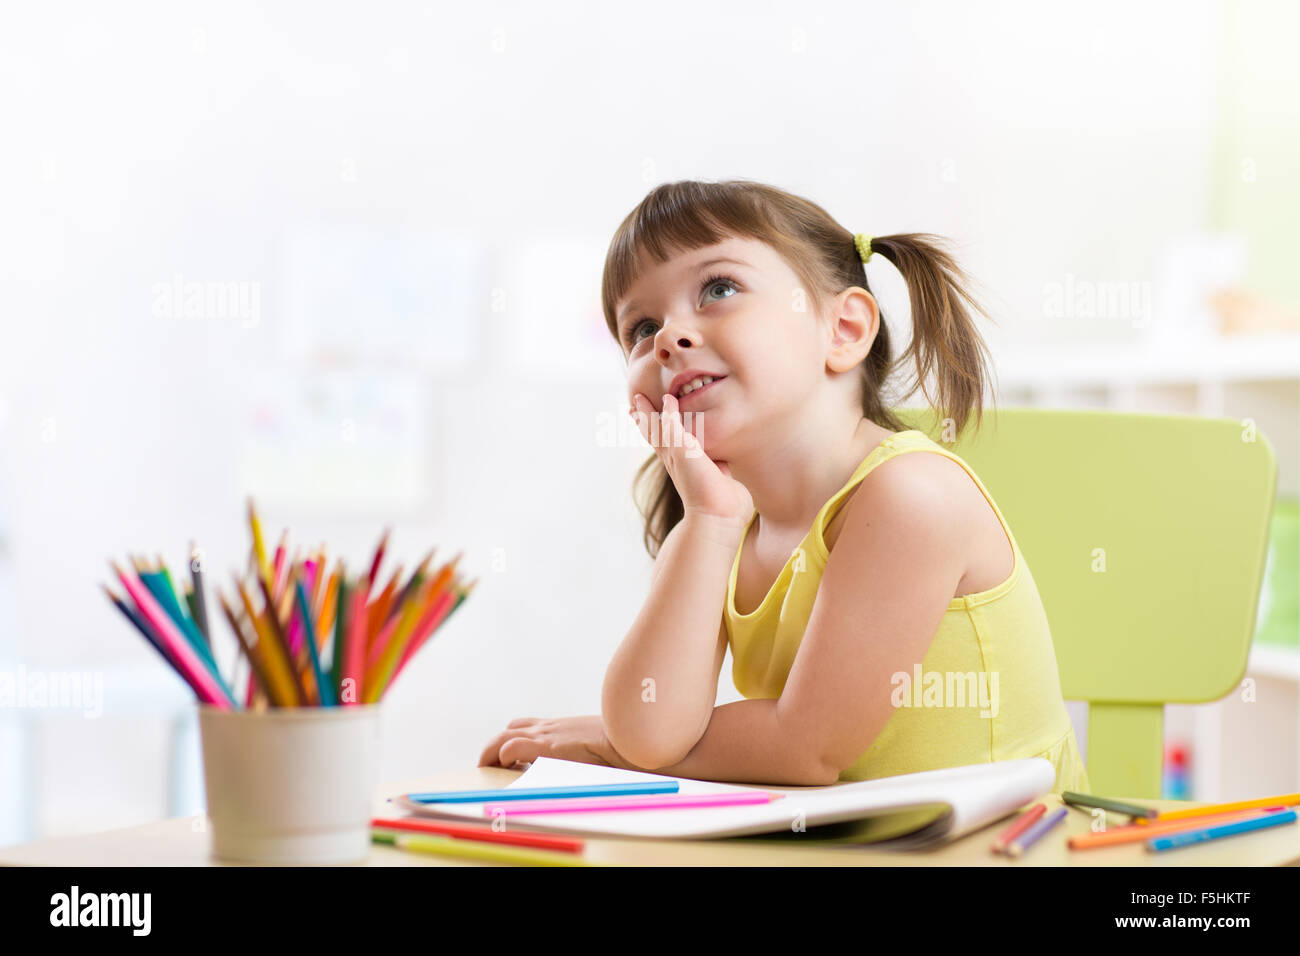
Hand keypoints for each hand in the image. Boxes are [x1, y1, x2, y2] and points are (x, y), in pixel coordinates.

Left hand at [478, 715, 638, 770]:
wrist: (630, 736)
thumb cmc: (620, 743)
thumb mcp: (598, 743)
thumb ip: (585, 749)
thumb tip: (591, 762)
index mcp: (560, 727)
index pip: (525, 725)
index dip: (512, 738)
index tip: (506, 754)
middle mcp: (549, 727)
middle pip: (510, 729)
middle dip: (494, 747)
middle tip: (487, 763)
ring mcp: (546, 734)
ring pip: (503, 737)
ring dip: (491, 752)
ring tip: (485, 767)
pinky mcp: (546, 745)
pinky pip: (512, 748)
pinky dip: (504, 756)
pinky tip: (506, 768)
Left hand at [629, 391, 753, 529]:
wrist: (717, 515)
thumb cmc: (696, 482)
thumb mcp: (680, 447)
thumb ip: (672, 423)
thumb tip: (667, 399)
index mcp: (669, 452)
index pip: (653, 426)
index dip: (645, 412)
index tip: (636, 399)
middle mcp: (681, 458)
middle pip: (664, 434)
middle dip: (654, 420)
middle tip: (642, 408)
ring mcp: (699, 465)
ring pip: (686, 442)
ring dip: (680, 429)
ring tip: (677, 418)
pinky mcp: (718, 471)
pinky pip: (711, 451)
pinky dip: (708, 441)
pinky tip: (713, 438)